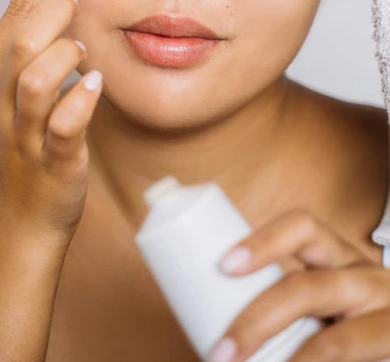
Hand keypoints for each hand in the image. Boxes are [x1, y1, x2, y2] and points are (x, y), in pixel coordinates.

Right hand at [0, 0, 102, 251]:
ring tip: (82, 51)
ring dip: (65, 53)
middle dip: (55, 10)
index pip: (10, 17)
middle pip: (22, 39)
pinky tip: (93, 85)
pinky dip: (80, 101)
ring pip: (37, 77)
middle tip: (76, 9)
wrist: (9, 234)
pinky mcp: (55, 162)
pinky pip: (64, 126)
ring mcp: (24, 135)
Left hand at [208, 209, 389, 361]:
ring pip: (334, 339)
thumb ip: (274, 302)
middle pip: (306, 287)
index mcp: (336, 256)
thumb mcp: (315, 305)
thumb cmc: (342, 326)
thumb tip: (204, 323)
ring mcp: (387, 314)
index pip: (302, 226)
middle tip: (220, 353)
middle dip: (256, 322)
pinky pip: (352, 359)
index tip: (223, 265)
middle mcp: (365, 277)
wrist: (387, 349)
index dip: (263, 241)